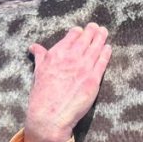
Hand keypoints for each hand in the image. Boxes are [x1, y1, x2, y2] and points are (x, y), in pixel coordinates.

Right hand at [22, 23, 111, 141]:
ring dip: (101, 38)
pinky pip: (102, 62)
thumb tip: (34, 47)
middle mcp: (71, 58)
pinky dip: (106, 53)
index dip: (78, 32)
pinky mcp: (93, 79)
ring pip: (96, 48)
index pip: (72, 36)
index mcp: (57, 54)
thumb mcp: (38, 71)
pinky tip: (108, 48)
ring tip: (104, 32)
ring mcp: (84, 68)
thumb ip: (40, 56)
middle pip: (86, 39)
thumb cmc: (42, 95)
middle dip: (92, 31)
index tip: (81, 30)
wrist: (50, 115)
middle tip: (96, 27)